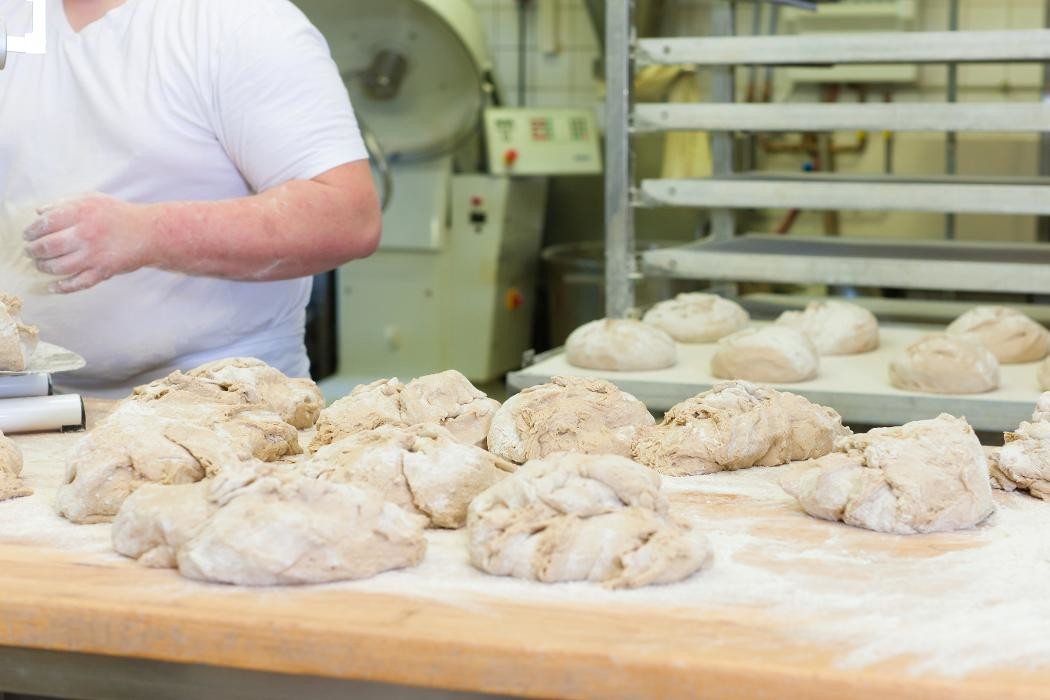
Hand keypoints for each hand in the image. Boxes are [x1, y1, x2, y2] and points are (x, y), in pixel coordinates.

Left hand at [23, 193, 154, 293]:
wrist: (149, 232)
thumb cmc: (119, 214)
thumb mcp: (91, 198)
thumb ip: (64, 202)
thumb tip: (39, 212)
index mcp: (80, 213)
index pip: (44, 223)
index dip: (31, 231)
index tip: (27, 235)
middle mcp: (84, 234)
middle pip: (47, 246)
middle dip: (33, 251)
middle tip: (30, 252)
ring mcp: (93, 254)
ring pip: (58, 266)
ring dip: (43, 267)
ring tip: (39, 265)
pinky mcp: (102, 270)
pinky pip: (78, 283)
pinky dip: (62, 287)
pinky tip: (53, 287)